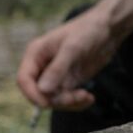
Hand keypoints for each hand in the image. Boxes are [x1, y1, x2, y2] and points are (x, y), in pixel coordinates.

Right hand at [17, 0, 132, 111]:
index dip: (32, 94)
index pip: (24, 79)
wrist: (108, 29)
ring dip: (69, 103)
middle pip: (39, 93)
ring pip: (53, 99)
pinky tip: (89, 98)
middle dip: (56, 100)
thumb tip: (43, 90)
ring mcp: (56, 75)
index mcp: (36, 54)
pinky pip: (67, 99)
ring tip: (87, 97)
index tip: (47, 104)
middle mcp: (43, 66)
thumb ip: (57, 69)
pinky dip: (77, 102)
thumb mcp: (72, 48)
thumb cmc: (88, 30)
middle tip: (77, 97)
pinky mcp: (69, 81)